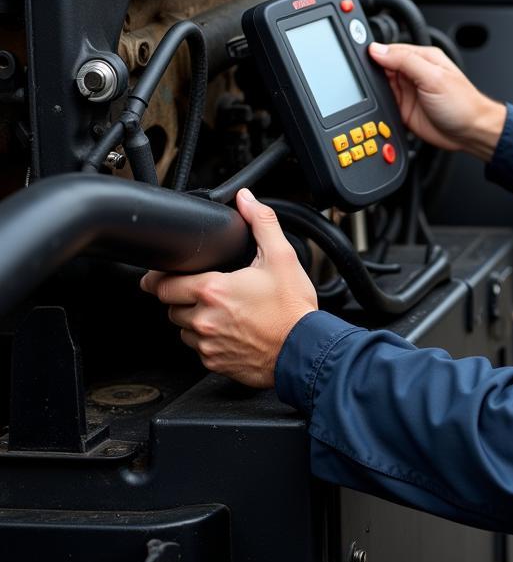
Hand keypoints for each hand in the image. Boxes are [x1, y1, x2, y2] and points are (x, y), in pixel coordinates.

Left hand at [139, 188, 317, 387]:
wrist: (304, 350)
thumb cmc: (292, 308)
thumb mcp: (282, 256)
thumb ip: (261, 222)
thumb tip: (246, 199)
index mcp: (213, 289)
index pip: (162, 284)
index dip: (159, 277)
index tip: (159, 276)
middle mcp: (204, 319)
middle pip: (170, 306)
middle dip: (181, 296)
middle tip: (204, 290)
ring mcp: (207, 344)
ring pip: (183, 328)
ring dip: (193, 318)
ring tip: (221, 310)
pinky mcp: (214, 362)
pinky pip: (198, 348)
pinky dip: (207, 339)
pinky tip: (230, 330)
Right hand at [368, 42, 506, 160]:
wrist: (471, 133)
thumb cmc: (463, 104)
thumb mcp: (433, 77)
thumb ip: (406, 62)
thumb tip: (379, 50)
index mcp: (422, 58)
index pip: (391, 50)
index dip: (375, 53)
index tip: (359, 58)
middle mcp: (413, 73)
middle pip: (382, 67)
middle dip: (371, 72)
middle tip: (361, 79)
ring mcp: (408, 91)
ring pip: (381, 86)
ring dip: (374, 89)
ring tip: (366, 93)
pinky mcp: (404, 109)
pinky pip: (384, 104)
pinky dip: (378, 106)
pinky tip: (375, 107)